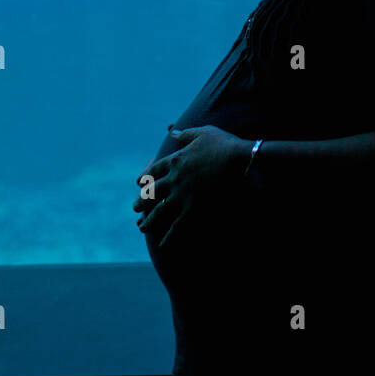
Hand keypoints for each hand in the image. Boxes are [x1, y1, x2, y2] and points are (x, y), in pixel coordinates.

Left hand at [133, 125, 250, 251]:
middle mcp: (174, 178)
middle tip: (135, 208)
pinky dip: (168, 236)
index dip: (146, 178)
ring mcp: (182, 195)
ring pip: (159, 211)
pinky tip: (162, 244)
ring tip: (142, 227)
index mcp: (175, 160)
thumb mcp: (202, 133)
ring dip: (149, 220)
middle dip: (142, 201)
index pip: (154, 171)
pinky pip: (176, 225)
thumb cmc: (223, 143)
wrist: (239, 159)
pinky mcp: (194, 208)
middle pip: (151, 192)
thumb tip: (171, 131)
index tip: (139, 183)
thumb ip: (184, 134)